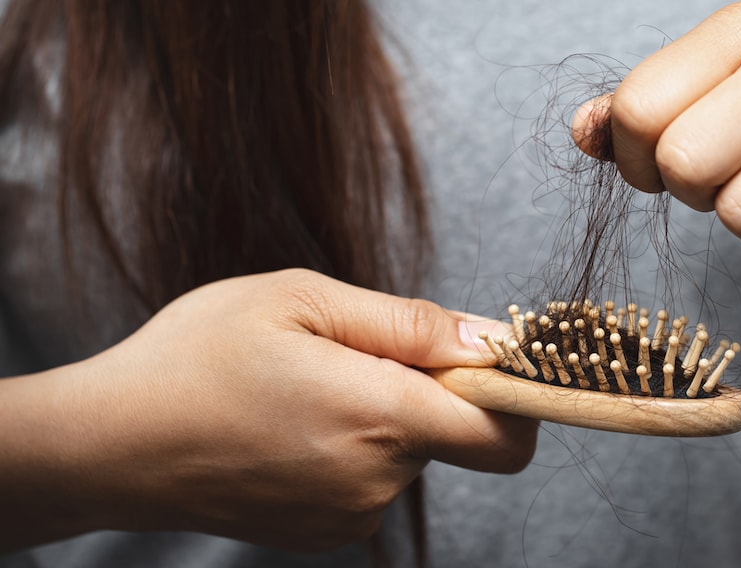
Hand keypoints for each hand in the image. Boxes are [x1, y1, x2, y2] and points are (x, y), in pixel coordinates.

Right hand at [1, 269, 535, 550]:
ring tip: (304, 389)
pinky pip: (371, 480)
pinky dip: (352, 449)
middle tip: (349, 355)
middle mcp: (377, 480)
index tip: (487, 362)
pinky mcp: (324, 533)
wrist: (110, 445)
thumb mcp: (303, 301)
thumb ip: (410, 323)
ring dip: (381, 417)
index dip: (516, 395)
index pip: (507, 434)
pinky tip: (291, 426)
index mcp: (381, 416)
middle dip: (426, 390)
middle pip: (454, 434)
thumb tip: (490, 339)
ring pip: (408, 454)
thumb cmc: (197, 357)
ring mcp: (350, 515)